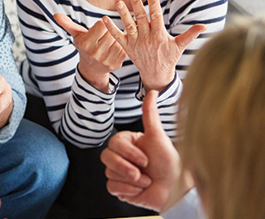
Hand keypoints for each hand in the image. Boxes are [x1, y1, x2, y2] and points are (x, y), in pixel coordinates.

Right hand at [55, 13, 126, 91]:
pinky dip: (121, 47)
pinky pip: (124, 48)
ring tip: (108, 43)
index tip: (98, 30)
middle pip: (110, 31)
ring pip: (118, 39)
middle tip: (103, 38)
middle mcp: (95, 53)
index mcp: (85, 43)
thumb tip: (56, 15)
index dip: (101, 25)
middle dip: (108, 32)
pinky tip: (113, 49)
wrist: (91, 68)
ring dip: (115, 39)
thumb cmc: (84, 46)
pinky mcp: (116, 64)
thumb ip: (67, 24)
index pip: (102, 24)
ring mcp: (106, 60)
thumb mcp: (76, 35)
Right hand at [100, 90, 192, 211]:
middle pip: (106, 157)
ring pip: (109, 173)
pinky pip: (112, 188)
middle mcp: (122, 156)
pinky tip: (139, 189)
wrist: (176, 190)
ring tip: (145, 181)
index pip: (114, 143)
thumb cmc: (169, 162)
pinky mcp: (120, 188)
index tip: (146, 159)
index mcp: (127, 142)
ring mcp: (119, 172)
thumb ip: (150, 114)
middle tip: (143, 172)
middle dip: (126, 167)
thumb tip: (152, 91)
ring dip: (131, 180)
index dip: (129, 153)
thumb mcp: (158, 136)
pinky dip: (127, 190)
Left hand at [103, 0, 205, 90]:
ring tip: (117, 1)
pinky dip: (110, 28)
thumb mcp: (180, 46)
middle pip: (140, 18)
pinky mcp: (127, 47)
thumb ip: (190, 34)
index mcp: (159, 36)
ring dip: (122, 14)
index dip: (154, 3)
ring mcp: (136, 43)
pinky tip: (103, 18)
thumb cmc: (169, 58)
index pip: (156, 16)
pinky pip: (117, 37)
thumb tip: (205, 26)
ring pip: (128, 26)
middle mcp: (147, 38)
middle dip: (136, 3)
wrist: (156, 75)